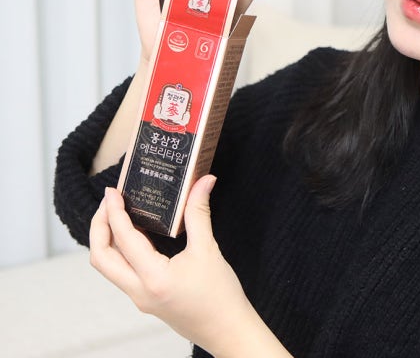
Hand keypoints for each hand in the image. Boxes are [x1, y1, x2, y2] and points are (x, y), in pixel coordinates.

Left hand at [89, 177, 288, 356]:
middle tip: (108, 201)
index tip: (112, 191)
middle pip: (101, 257)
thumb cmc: (221, 296)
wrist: (228, 331)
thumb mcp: (209, 250)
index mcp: (153, 277)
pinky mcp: (146, 300)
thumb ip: (199, 213)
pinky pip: (123, 273)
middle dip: (99, 226)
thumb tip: (203, 181)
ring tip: (119, 214)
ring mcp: (140, 298)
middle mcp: (140, 290)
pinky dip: (122, 251)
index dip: (114, 211)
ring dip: (107, 239)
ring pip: (109, 267)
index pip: (123, 239)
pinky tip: (137, 236)